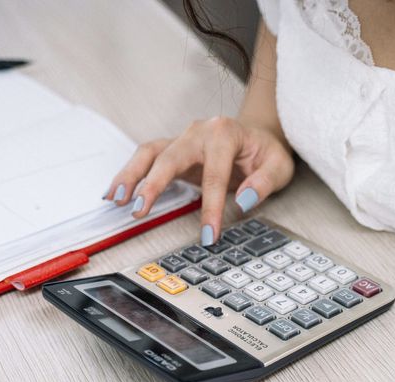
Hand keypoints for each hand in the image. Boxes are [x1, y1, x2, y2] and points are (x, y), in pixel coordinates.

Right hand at [102, 117, 294, 244]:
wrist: (257, 136)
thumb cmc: (266, 152)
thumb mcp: (279, 166)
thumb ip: (263, 183)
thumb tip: (243, 200)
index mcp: (224, 133)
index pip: (214, 175)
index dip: (210, 208)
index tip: (208, 236)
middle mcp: (198, 132)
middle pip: (170, 157)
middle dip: (153, 185)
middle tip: (140, 210)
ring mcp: (182, 139)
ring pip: (149, 153)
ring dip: (130, 176)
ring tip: (116, 200)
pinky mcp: (172, 149)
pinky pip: (145, 159)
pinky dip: (129, 175)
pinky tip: (115, 193)